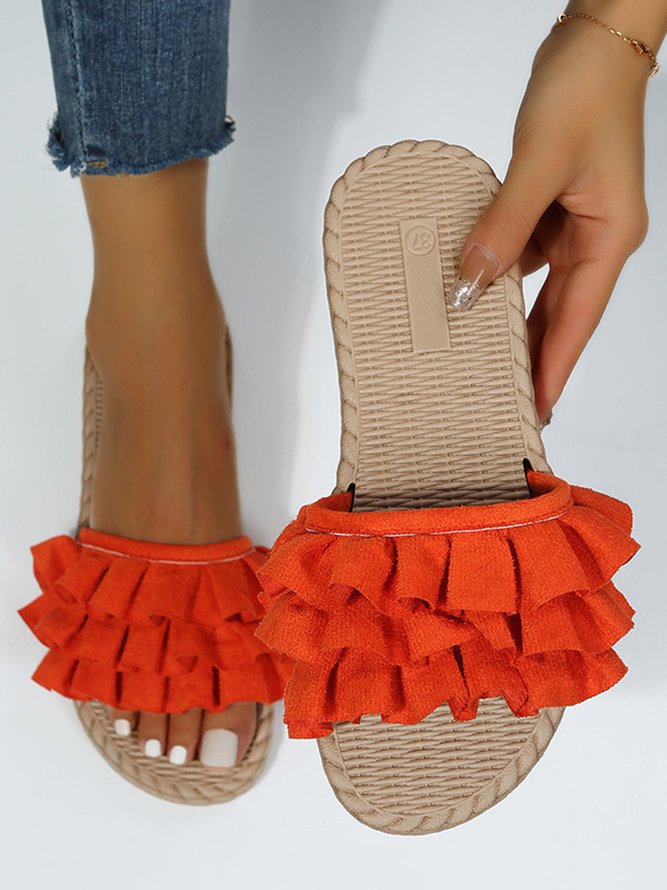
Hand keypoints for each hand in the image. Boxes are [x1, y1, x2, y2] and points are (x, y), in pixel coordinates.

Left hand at [452, 17, 652, 423]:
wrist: (597, 36)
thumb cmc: (585, 88)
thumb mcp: (540, 161)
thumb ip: (503, 225)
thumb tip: (470, 282)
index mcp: (609, 237)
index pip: (577, 319)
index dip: (553, 366)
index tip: (536, 408)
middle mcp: (595, 239)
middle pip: (559, 314)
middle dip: (533, 358)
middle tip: (506, 401)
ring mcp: (573, 225)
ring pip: (538, 289)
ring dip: (511, 321)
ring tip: (484, 361)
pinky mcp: (551, 209)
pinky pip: (522, 256)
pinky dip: (498, 276)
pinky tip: (473, 295)